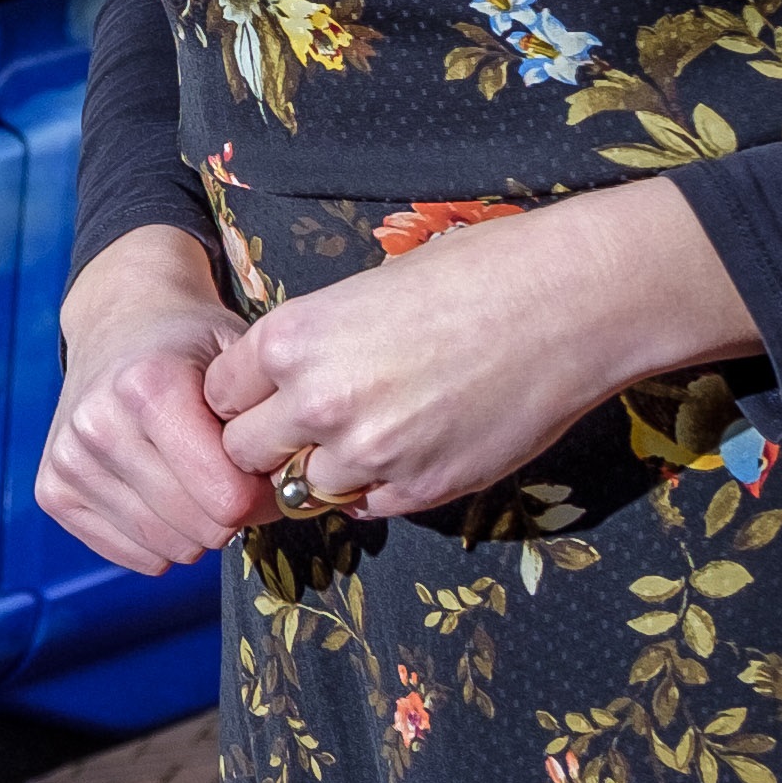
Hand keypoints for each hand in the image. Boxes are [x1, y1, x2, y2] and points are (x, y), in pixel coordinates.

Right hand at [36, 223, 265, 571]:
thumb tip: (286, 494)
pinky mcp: (52, 490)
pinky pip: (134, 557)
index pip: (228, 499)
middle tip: (233, 478)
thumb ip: (267, 421)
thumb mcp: (243, 360)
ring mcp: (68, 460)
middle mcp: (97, 424)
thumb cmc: (193, 346)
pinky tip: (160, 491)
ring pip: (168, 550)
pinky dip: (160, 538)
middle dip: (231, 514)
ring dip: (197, 528)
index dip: (262, 493)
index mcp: (148, 386)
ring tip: (196, 480)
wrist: (121, 323)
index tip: (262, 468)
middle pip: (200, 530)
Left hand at [201, 180, 760, 521]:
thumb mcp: (362, 293)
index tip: (262, 396)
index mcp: (291, 339)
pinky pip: (366, 507)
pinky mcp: (421, 489)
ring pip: (304, 490)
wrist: (565, 304)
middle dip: (265, 445)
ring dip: (321, 472)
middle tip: (300, 429)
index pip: (216, 396)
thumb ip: (311, 347)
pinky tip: (406, 450)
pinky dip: (374, 489)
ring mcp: (369, 454)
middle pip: (244, 454)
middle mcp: (316, 403)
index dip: (239, 399)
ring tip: (363, 436)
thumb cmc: (470, 275)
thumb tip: (283, 386)